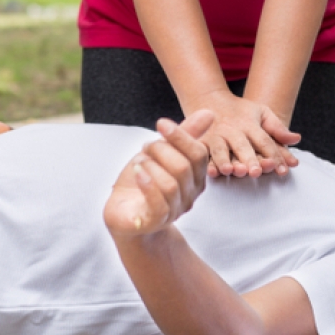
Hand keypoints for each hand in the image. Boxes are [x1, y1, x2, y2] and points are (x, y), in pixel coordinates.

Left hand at [104, 111, 213, 238]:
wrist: (124, 213)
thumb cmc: (144, 180)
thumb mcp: (162, 153)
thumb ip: (185, 135)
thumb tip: (209, 113)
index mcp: (196, 177)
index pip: (198, 154)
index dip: (181, 136)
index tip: (161, 124)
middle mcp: (190, 195)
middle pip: (184, 167)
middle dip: (161, 150)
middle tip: (146, 147)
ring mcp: (174, 210)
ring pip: (170, 184)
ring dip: (150, 165)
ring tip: (139, 162)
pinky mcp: (156, 221)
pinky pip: (158, 202)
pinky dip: (147, 183)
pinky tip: (138, 173)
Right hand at [192, 91, 299, 178]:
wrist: (208, 99)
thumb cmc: (240, 111)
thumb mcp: (261, 112)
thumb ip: (278, 127)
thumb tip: (296, 139)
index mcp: (248, 124)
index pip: (264, 141)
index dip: (274, 155)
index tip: (283, 171)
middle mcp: (231, 130)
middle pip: (242, 146)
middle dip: (249, 159)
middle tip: (256, 172)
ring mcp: (215, 136)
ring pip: (220, 149)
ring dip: (224, 160)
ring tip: (231, 171)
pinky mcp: (201, 142)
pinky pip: (203, 154)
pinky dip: (205, 163)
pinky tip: (210, 172)